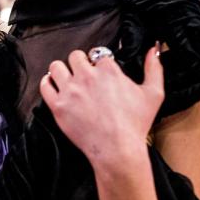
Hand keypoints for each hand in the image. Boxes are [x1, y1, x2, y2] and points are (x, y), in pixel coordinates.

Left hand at [40, 44, 163, 166]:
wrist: (118, 149)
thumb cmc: (135, 125)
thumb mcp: (153, 94)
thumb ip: (154, 68)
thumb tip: (153, 50)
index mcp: (108, 70)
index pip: (99, 53)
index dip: (100, 62)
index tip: (101, 71)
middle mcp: (87, 76)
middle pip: (75, 56)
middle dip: (80, 63)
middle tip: (84, 75)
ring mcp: (70, 91)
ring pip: (56, 67)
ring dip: (62, 70)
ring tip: (67, 78)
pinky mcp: (58, 106)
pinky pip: (45, 86)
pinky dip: (48, 83)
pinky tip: (54, 86)